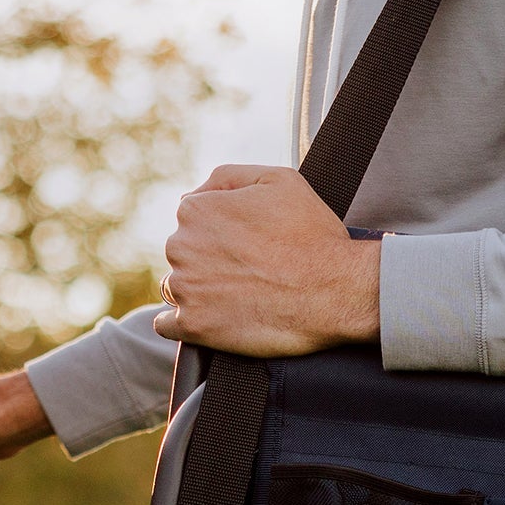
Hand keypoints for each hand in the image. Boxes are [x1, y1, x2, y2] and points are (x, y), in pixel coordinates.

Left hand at [154, 164, 378, 356]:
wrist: (336, 290)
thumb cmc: (312, 235)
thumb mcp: (278, 180)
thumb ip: (227, 177)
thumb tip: (194, 193)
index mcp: (195, 210)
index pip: (193, 218)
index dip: (223, 230)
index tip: (247, 243)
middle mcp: (180, 246)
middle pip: (184, 253)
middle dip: (209, 259)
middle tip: (250, 269)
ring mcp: (185, 289)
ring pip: (177, 286)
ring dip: (200, 290)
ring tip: (240, 294)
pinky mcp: (194, 327)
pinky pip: (168, 325)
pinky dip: (184, 323)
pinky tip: (212, 318)